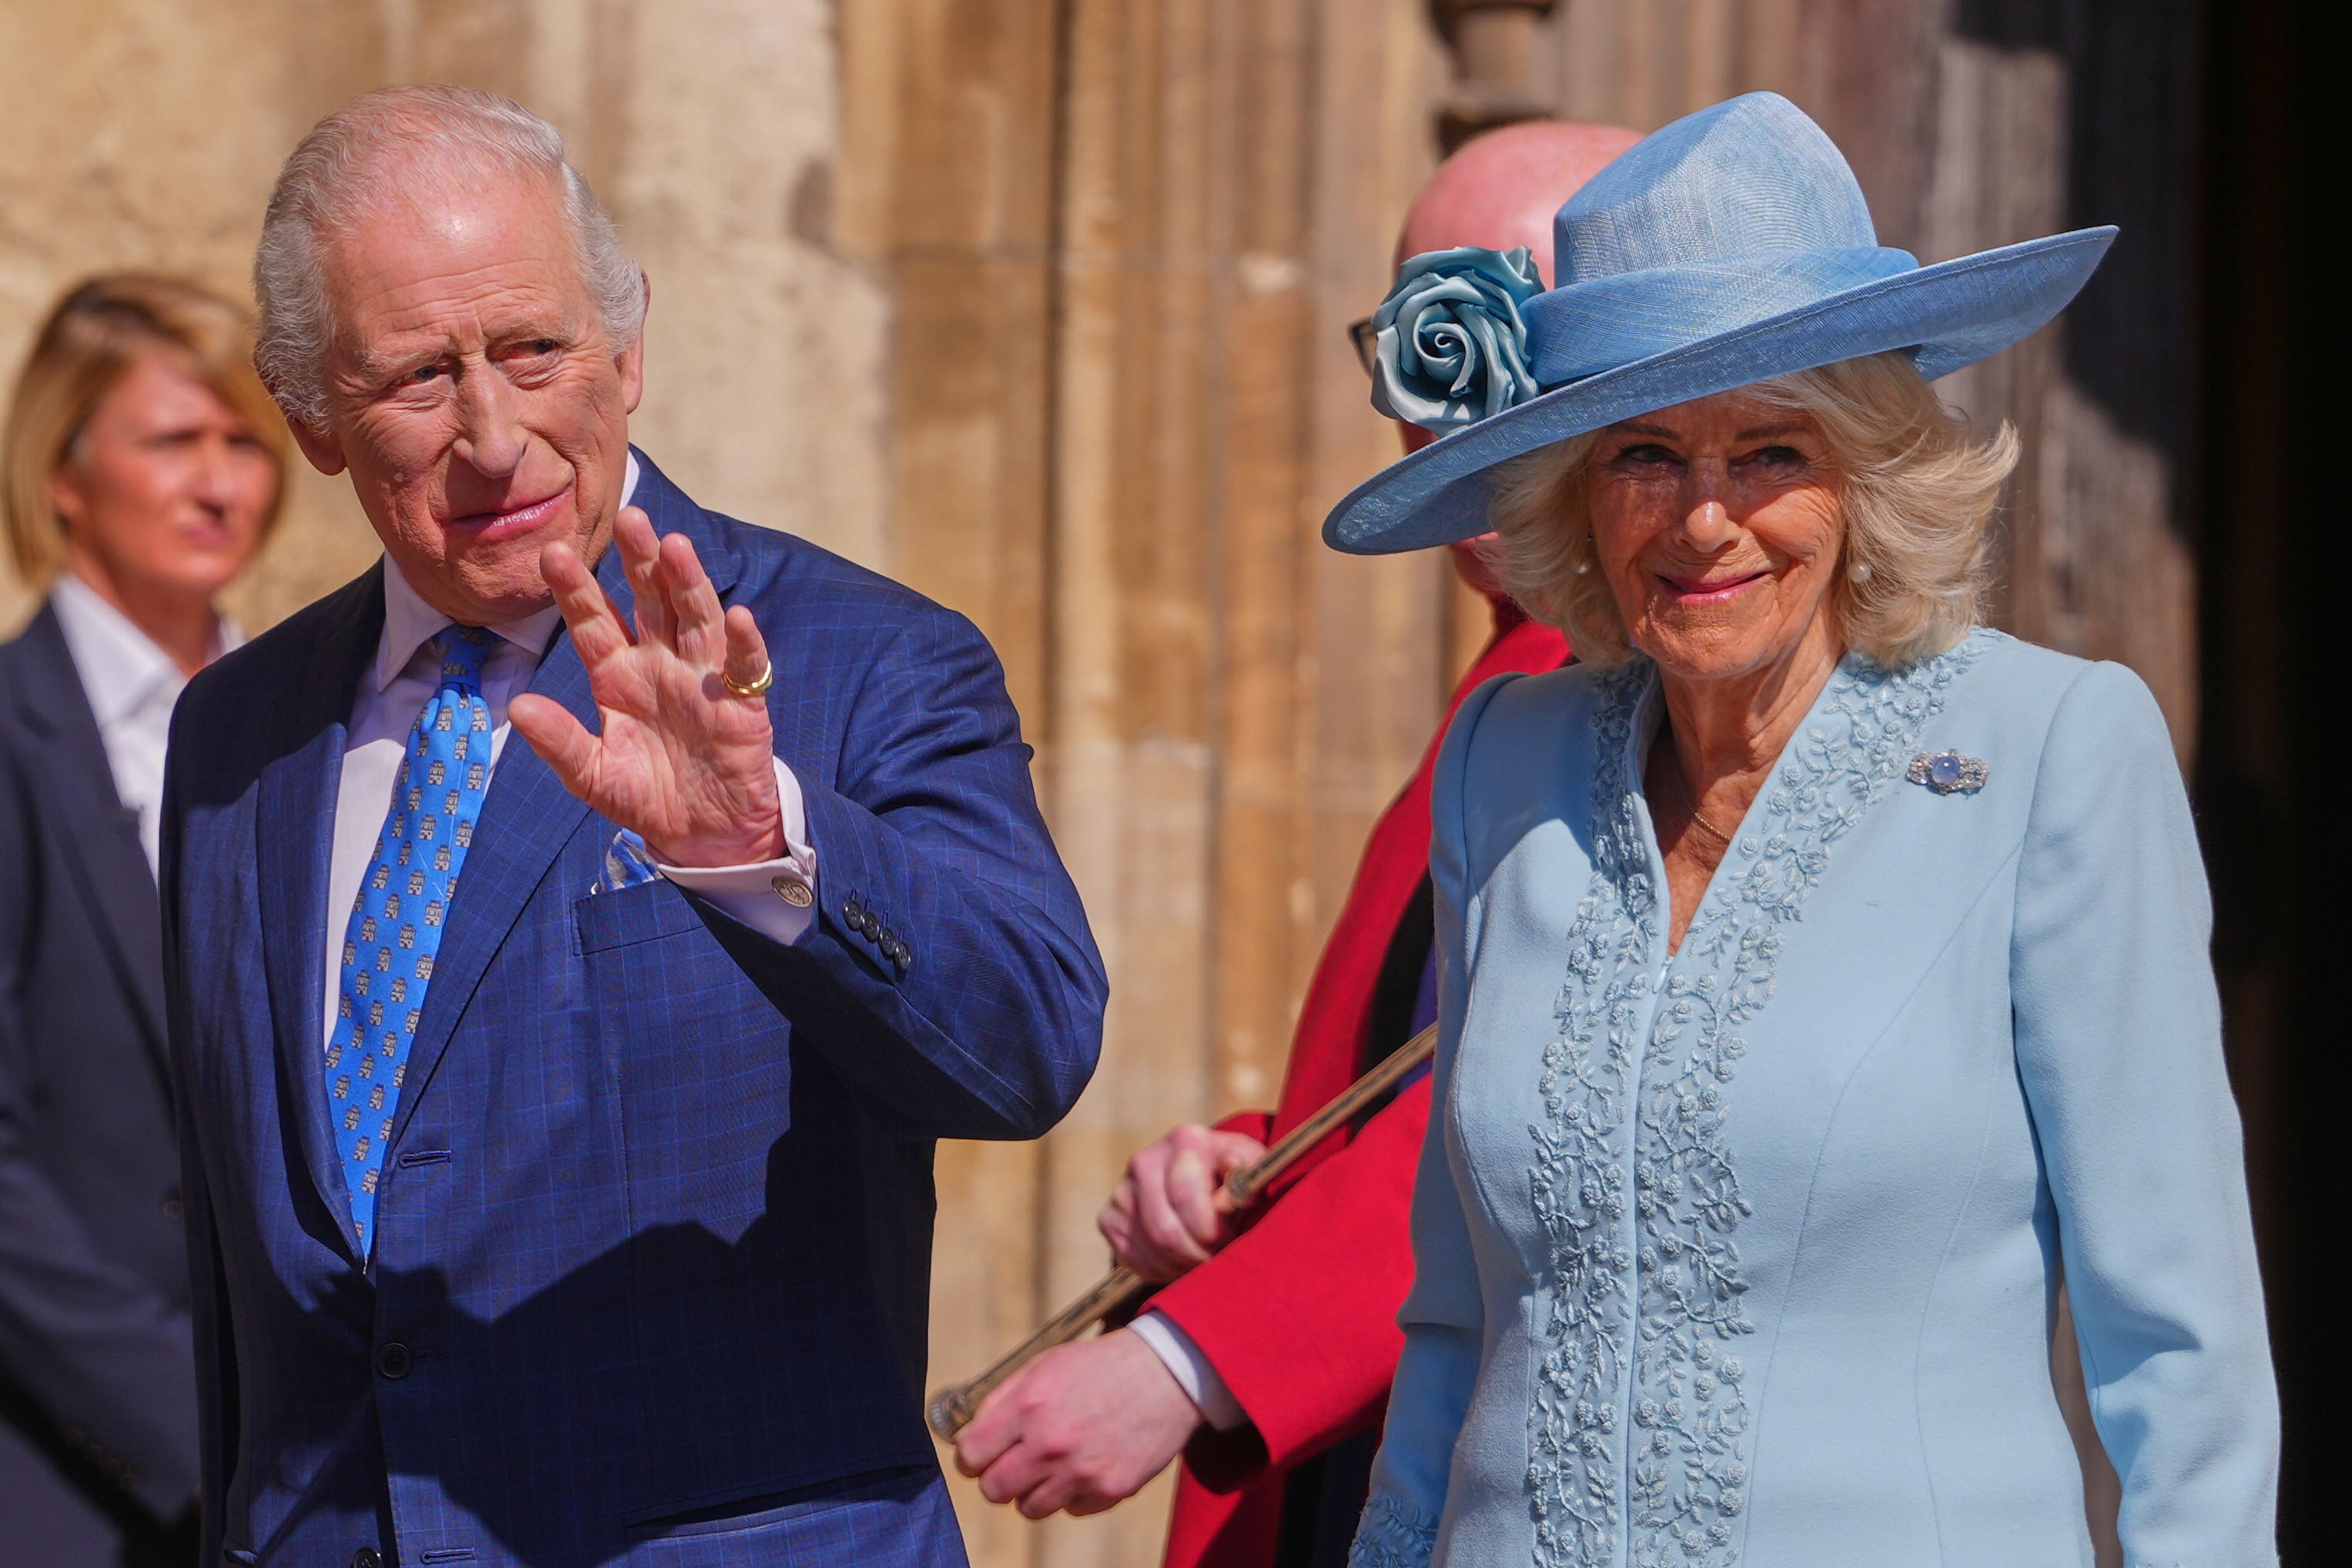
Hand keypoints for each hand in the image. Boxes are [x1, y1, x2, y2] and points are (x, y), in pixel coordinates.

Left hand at [510, 506, 784, 866]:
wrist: (703, 834)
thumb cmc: (646, 798)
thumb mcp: (593, 775)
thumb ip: (560, 742)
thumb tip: (517, 709)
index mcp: (617, 675)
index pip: (594, 621)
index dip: (576, 589)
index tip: (551, 554)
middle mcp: (660, 664)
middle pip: (650, 600)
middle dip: (639, 560)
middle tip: (627, 516)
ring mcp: (702, 678)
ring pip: (695, 617)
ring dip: (688, 582)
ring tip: (674, 546)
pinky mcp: (741, 702)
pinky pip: (743, 666)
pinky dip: (742, 642)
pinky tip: (737, 617)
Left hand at [953, 1329, 1203, 1517]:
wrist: (1167, 1373)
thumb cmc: (1100, 1365)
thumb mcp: (1045, 1364)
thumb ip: (1001, 1399)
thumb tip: (968, 1434)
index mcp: (1029, 1405)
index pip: (971, 1455)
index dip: (972, 1456)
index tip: (981, 1453)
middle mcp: (1051, 1443)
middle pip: (994, 1490)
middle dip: (998, 1477)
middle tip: (1015, 1461)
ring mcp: (1081, 1471)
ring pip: (1029, 1508)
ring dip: (1034, 1489)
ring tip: (1053, 1463)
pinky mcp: (1109, 1490)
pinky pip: (1070, 1510)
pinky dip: (1073, 1494)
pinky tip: (1086, 1464)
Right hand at [1097, 1124, 1266, 1281]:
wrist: (1200, 1180)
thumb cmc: (1232, 1178)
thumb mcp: (1252, 1167)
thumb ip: (1247, 1170)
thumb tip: (1231, 1167)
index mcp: (1185, 1140)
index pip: (1187, 1196)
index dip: (1211, 1230)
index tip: (1229, 1238)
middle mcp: (1145, 1160)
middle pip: (1165, 1230)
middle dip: (1197, 1253)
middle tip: (1216, 1257)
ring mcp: (1122, 1189)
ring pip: (1151, 1248)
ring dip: (1182, 1265)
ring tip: (1202, 1259)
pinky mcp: (1108, 1217)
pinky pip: (1132, 1258)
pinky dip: (1160, 1270)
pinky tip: (1180, 1259)